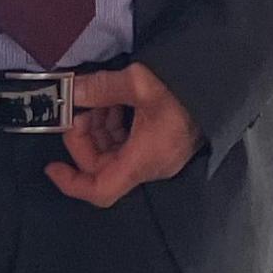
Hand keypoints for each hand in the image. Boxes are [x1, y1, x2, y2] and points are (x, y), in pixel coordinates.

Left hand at [51, 64, 199, 207]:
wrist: (220, 84)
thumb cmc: (186, 88)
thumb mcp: (139, 82)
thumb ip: (100, 88)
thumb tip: (71, 91)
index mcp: (143, 158)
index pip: (100, 190)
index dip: (71, 183)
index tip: (52, 167)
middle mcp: (150, 165)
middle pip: (102, 167)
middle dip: (84, 138)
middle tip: (79, 109)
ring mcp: (156, 156)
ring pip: (112, 154)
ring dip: (97, 128)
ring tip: (97, 99)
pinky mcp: (160, 145)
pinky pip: (127, 145)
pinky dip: (112, 126)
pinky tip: (111, 102)